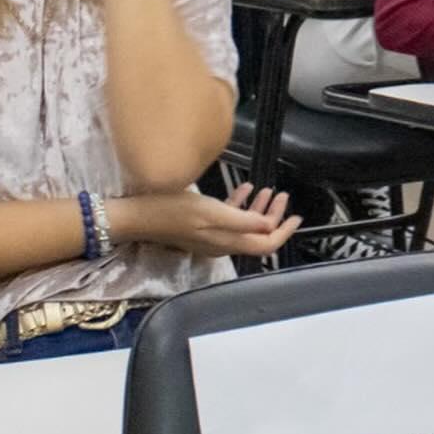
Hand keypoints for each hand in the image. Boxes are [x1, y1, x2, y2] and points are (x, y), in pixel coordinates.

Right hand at [112, 184, 300, 257]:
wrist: (137, 215)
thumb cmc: (170, 210)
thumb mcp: (209, 211)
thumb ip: (241, 221)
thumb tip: (270, 227)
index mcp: (226, 242)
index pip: (264, 245)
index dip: (283, 232)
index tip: (296, 216)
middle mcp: (221, 243)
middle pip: (256, 235)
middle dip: (274, 217)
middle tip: (282, 197)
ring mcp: (210, 235)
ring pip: (243, 226)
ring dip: (258, 209)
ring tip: (268, 190)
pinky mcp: (199, 226)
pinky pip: (226, 218)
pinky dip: (238, 204)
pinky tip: (243, 189)